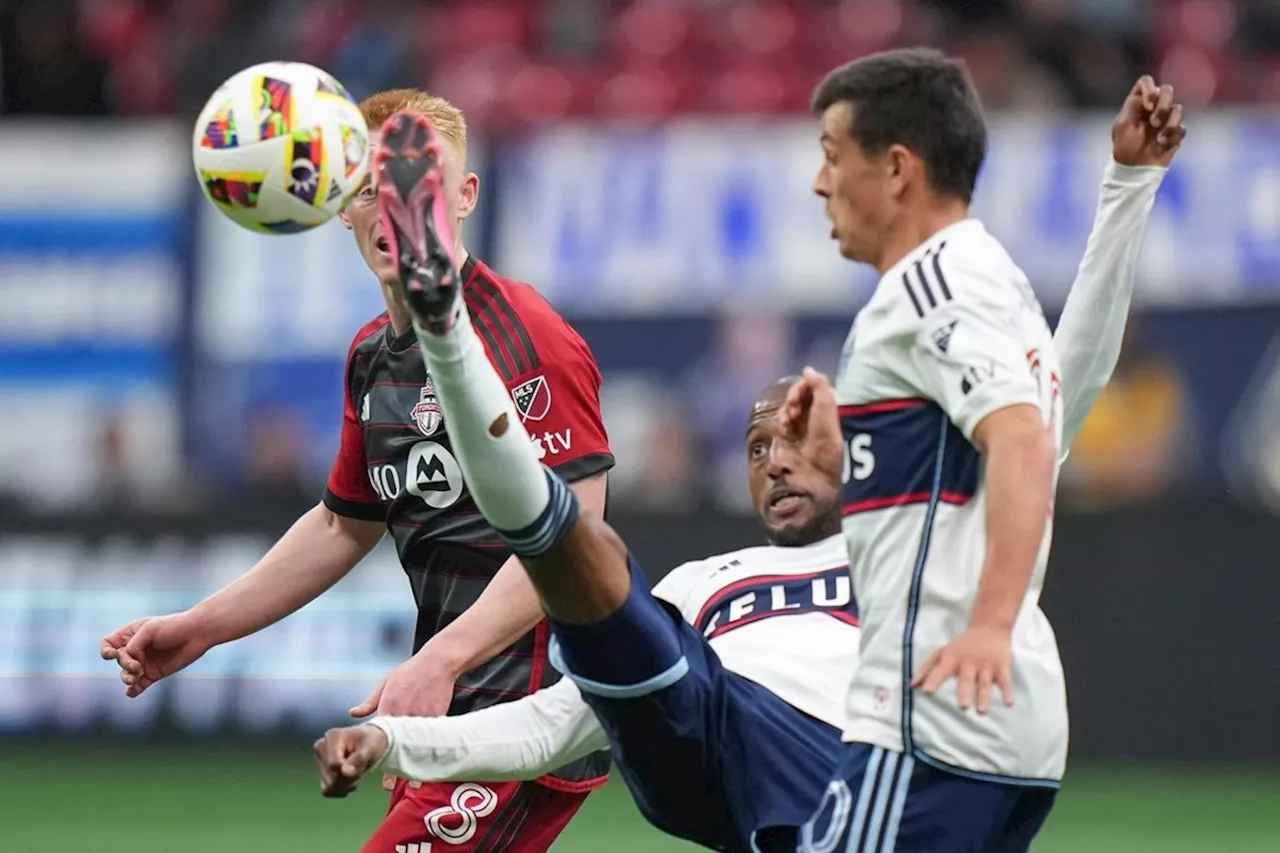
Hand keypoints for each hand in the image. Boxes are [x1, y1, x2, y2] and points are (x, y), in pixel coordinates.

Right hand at [99, 612, 210, 697]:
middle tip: (137, 665)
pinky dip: (133, 691)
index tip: (114, 654)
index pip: (108, 645)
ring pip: (125, 675)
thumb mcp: (150, 629)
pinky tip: (132, 692)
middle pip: (118, 661)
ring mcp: (143, 663)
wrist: (197, 634)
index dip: (106, 651)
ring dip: (127, 678)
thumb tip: (129, 660)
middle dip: (124, 664)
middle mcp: (135, 649)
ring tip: (136, 678)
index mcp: (130, 634)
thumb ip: (134, 645)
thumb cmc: (173, 627)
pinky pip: (138, 686)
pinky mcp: (153, 674)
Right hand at [313, 724, 388, 797]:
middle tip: (361, 767)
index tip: (362, 761)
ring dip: (347, 785)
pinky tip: (349, 779)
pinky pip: (328, 791)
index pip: (334, 765)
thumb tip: (345, 773)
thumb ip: (359, 759)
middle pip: (332, 778)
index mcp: (332, 737)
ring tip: (355, 772)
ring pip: (329, 787)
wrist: (368, 744)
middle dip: (350, 778)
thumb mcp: (371, 747)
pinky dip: (342, 789)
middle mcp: (321, 748)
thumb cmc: (370, 742)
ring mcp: (319, 761)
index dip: (350, 770)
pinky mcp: (321, 773)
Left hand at [350, 654, 456, 788]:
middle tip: (388, 785)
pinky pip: (432, 737)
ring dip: (413, 762)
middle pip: (396, 745)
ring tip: (412, 782)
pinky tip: (430, 764)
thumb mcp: (386, 683)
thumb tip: (352, 713)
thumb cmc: (409, 672)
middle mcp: (403, 715)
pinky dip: (431, 750)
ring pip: (415, 744)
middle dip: (393, 765)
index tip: (369, 768)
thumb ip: (370, 702)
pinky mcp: (437, 716)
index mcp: (388, 707)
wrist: (436, 663)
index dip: (373, 753)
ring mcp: (421, 717)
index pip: (378, 735)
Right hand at [779, 367, 843, 480]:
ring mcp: (802, 426)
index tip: (803, 390)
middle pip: (801, 394)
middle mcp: (816, 415)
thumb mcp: (826, 407)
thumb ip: (818, 385)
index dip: (806, 385)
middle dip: (795, 396)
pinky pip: (782, 418)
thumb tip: (808, 369)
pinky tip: (785, 427)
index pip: (815, 387)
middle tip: (793, 405)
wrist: (811, 471)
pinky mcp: (788, 436)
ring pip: (789, 405)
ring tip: (789, 419)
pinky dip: (782, 419)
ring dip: (787, 408)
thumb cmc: (823, 439)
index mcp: (831, 408)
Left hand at [912, 625, 1013, 714]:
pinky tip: (1009, 703)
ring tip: (982, 711)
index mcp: (951, 659)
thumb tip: (911, 686)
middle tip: (963, 707)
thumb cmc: (962, 645)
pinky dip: (1008, 691)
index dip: (933, 680)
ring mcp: (986, 665)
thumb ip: (927, 668)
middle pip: (966, 680)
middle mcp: (968, 662)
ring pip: (985, 684)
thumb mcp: (942, 652)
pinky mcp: (1002, 667)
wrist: (989, 628)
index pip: (940, 670)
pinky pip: (1005, 680)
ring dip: (984, 698)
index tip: (926, 691)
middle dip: (964, 693)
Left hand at [1112, 76, 1186, 167]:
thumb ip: (1132, 106)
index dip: (1149, 89)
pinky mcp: (1175, 133)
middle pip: (1167, 90)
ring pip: (1178, 109)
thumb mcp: (1122, 126)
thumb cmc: (1125, 147)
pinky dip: (1173, 137)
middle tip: (1153, 123)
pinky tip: (1163, 145)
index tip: (1146, 106)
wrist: (1134, 169)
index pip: (1146, 82)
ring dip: (1169, 124)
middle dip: (1163, 106)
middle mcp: (1154, 107)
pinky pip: (1182, 128)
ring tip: (1159, 138)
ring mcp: (1166, 119)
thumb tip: (1146, 94)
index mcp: (1138, 103)